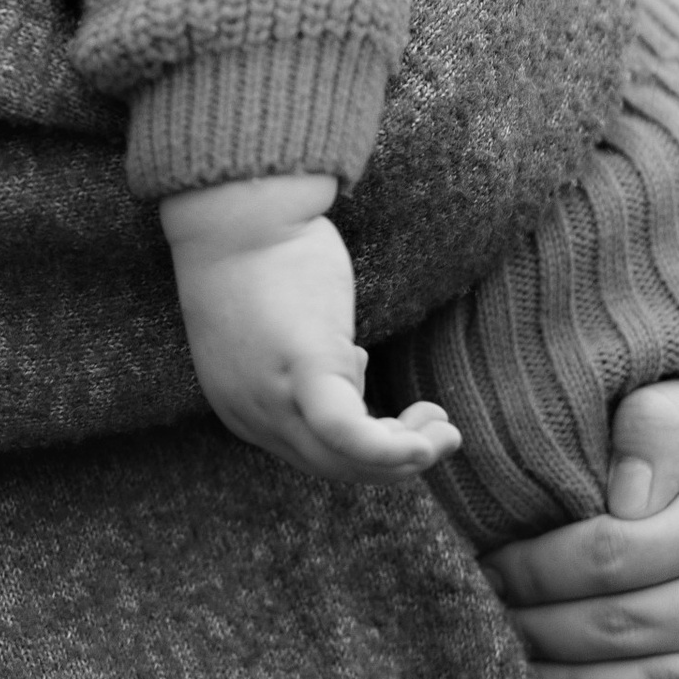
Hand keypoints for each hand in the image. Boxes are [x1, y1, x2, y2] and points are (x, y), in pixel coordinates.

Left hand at [161, 177, 461, 483]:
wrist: (233, 211)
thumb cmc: (259, 251)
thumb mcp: (277, 322)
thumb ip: (308, 354)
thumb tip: (354, 362)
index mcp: (241, 407)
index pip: (310, 453)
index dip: (359, 441)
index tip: (386, 400)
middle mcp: (251, 413)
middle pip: (331, 467)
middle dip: (394, 461)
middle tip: (439, 431)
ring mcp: (272, 395)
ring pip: (345, 461)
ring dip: (406, 456)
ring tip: (445, 430)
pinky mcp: (303, 366)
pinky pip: (347, 433)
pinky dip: (389, 450)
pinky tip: (428, 439)